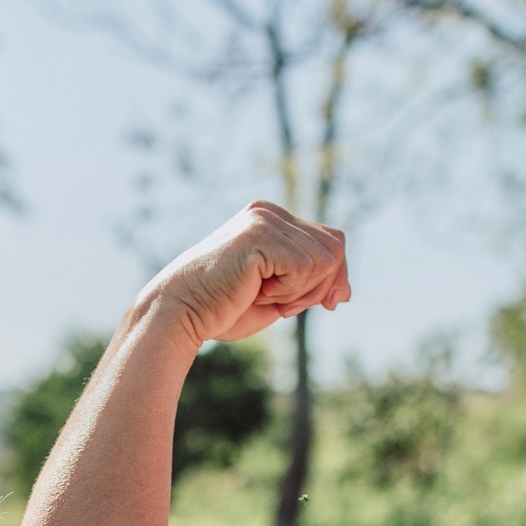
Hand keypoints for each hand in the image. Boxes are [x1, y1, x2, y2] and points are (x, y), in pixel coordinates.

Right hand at [141, 201, 349, 345]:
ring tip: (264, 294)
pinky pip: (305, 267)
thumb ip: (310, 285)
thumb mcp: (278, 295)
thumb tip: (345, 291)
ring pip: (326, 259)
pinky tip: (256, 291)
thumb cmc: (222, 309)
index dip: (333, 277)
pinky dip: (288, 291)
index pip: (332, 240)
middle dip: (318, 286)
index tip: (315, 304)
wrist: (180, 313)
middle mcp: (269, 211)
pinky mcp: (260, 235)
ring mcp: (264, 219)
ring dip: (302, 290)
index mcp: (272, 219)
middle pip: (335, 247)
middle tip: (280, 303)